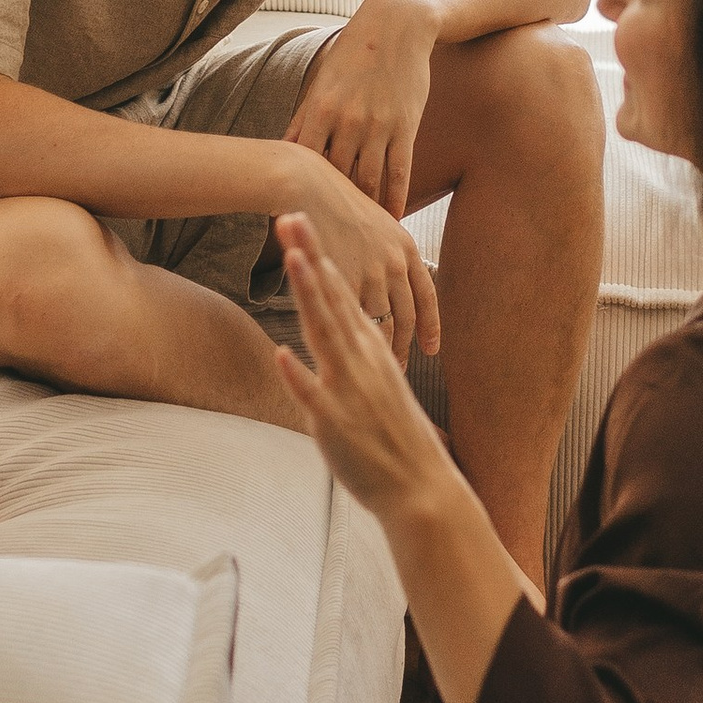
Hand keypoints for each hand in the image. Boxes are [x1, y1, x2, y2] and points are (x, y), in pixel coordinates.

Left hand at [272, 213, 456, 518]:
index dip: (318, 255)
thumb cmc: (396, 437)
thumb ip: (357, 353)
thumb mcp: (378, 383)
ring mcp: (349, 390)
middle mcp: (360, 361)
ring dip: (309, 295)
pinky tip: (280, 353)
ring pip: (325, 334)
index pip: (340, 292)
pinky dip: (299, 375)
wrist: (421, 488)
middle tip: (290, 213)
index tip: (300, 219)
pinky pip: (314, 397)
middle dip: (309, 255)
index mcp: (370, 350)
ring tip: (292, 258)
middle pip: (329, 298)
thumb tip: (341, 327)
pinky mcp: (336, 424)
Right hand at [284, 149, 440, 367]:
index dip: (431, 325)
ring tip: (375, 364)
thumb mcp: (374, 222)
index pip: (426, 295)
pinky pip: (352, 315)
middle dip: (406, 345)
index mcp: (406, 248)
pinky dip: (351, 334)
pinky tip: (347, 349)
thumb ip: (385, 249)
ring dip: (382, 346)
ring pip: (382, 322)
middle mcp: (395, 262)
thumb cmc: (335, 198)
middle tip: (402, 367)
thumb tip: (391, 266)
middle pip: (407, 315)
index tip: (432, 348)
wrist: (308, 185)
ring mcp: (371, 272)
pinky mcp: (345, 279)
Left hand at [287, 0, 435, 217]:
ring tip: (356, 237)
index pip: (303, 162)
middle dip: (327, 209)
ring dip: (362, 211)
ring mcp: (379, 126)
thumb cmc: (353, 53)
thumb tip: (284, 151)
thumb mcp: (322, 82)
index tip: (291, 217)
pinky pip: (399, 173)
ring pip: (367, 181)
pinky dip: (394, 200)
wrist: (397, 24)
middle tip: (321, 239)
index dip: (296, 191)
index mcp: (320, 109)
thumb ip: (304, 120)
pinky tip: (391, 220)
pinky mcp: (406, 128)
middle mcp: (347, 121)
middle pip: (334, 178)